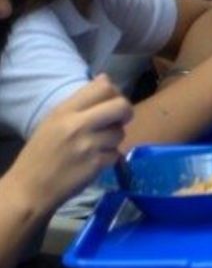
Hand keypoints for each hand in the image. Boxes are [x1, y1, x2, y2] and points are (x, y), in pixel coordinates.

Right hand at [6, 75, 132, 209]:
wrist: (29, 189)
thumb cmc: (41, 153)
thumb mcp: (53, 121)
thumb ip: (80, 101)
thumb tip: (106, 79)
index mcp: (65, 111)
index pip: (103, 87)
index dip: (114, 92)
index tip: (111, 102)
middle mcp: (78, 125)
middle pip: (121, 106)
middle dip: (125, 113)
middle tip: (118, 121)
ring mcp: (88, 145)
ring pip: (120, 132)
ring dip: (114, 139)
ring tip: (97, 145)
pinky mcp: (96, 164)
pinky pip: (117, 153)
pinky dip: (110, 157)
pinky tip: (95, 161)